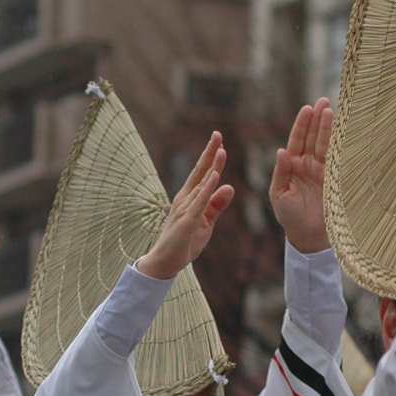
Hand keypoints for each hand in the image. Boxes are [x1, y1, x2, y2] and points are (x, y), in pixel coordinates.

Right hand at [136, 132, 235, 281]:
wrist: (165, 262)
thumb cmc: (184, 241)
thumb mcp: (206, 221)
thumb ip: (217, 205)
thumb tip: (229, 187)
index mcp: (190, 198)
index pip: (203, 174)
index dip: (211, 157)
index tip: (219, 141)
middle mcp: (185, 199)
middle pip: (200, 172)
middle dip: (209, 152)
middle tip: (217, 133)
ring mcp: (184, 209)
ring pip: (201, 184)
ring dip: (211, 166)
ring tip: (221, 150)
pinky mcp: (187, 222)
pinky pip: (199, 203)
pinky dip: (207, 189)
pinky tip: (215, 176)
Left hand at [268, 99, 333, 253]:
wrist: (307, 236)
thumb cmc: (289, 217)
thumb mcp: (279, 194)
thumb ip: (281, 173)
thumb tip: (281, 151)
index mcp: (292, 165)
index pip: (297, 140)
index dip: (302, 124)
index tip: (307, 109)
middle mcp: (307, 164)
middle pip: (313, 137)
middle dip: (318, 119)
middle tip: (324, 101)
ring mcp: (322, 170)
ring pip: (325, 144)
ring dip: (329, 128)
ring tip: (332, 111)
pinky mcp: (333, 179)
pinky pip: (336, 158)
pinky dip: (339, 145)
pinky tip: (343, 131)